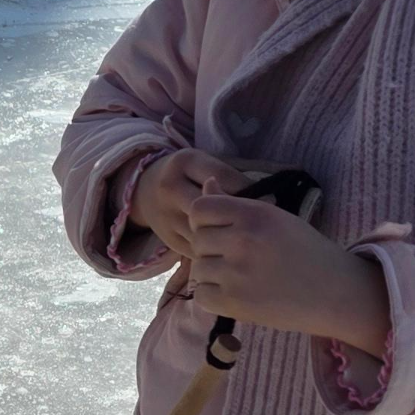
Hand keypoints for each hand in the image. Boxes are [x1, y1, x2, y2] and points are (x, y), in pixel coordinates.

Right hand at [125, 147, 255, 259]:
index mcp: (184, 162)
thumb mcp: (203, 166)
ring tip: (248, 239)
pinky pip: (200, 250)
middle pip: (212, 207)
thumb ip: (229, 178)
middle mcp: (171, 188)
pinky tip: (232, 250)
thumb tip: (267, 200)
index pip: (223, 177)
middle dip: (238, 217)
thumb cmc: (187, 176)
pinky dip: (217, 252)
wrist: (145, 192)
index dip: (249, 190)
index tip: (270, 200)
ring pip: (205, 232)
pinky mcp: (169, 240)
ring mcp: (167, 216)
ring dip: (228, 238)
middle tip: (260, 224)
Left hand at [184, 194, 391, 353]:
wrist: (336, 292)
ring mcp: (237, 273)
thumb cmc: (307, 251)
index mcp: (254, 214)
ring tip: (240, 277)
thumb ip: (236, 203)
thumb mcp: (275, 218)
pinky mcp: (235, 303)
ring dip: (213, 274)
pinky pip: (202, 295)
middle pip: (197, 240)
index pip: (200, 208)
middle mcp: (243, 239)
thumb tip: (206, 182)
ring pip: (198, 269)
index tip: (221, 231)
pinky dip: (214, 296)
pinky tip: (237, 293)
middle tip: (236, 258)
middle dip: (210, 249)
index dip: (205, 220)